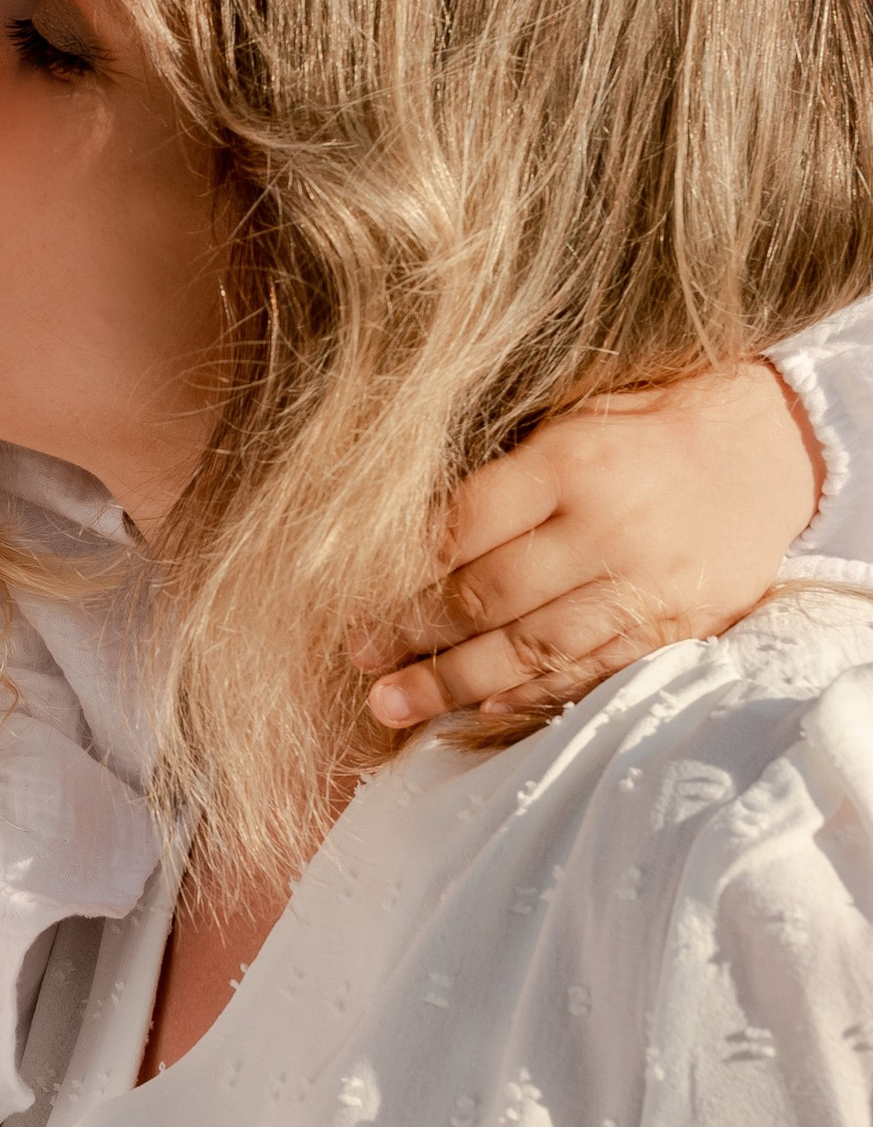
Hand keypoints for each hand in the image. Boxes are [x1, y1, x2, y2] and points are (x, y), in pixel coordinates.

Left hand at [361, 360, 820, 730]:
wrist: (772, 449)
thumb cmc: (650, 422)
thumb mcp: (574, 415)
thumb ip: (505, 469)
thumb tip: (407, 523)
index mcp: (573, 463)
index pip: (463, 526)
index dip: (401, 571)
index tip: (352, 598)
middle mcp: (606, 529)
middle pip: (488, 596)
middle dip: (413, 634)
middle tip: (361, 660)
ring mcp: (644, 585)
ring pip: (532, 648)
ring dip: (454, 683)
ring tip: (393, 706)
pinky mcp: (675, 627)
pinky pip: (590, 672)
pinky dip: (529, 696)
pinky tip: (478, 711)